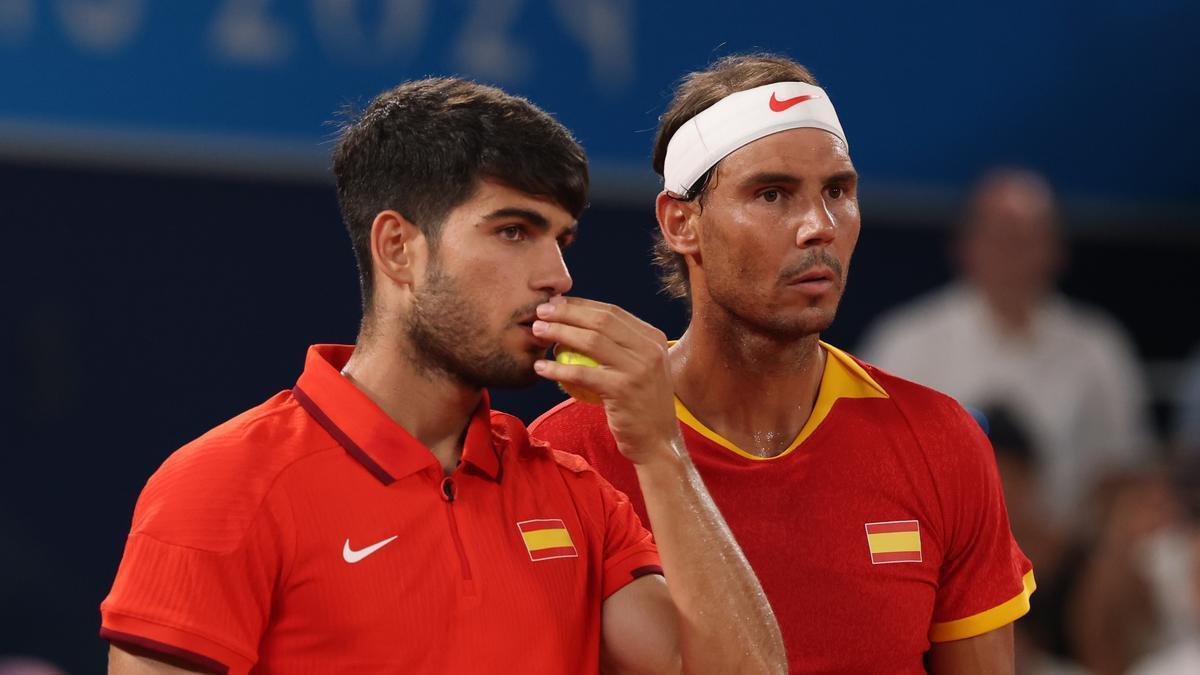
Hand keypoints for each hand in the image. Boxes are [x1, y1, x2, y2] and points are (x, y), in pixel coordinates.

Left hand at [532, 296, 681, 464]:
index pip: (612, 312)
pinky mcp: (623, 390)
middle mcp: (650, 349)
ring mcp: (638, 368)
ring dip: (559, 332)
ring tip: (537, 333)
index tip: (555, 304)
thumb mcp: (640, 368)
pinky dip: (558, 368)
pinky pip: (583, 373)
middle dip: (566, 312)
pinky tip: (540, 368)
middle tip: (540, 313)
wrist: (658, 441)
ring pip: (591, 341)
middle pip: (600, 320)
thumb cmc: (640, 404)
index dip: (580, 305)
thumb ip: (621, 347)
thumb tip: (581, 324)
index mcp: (653, 338)